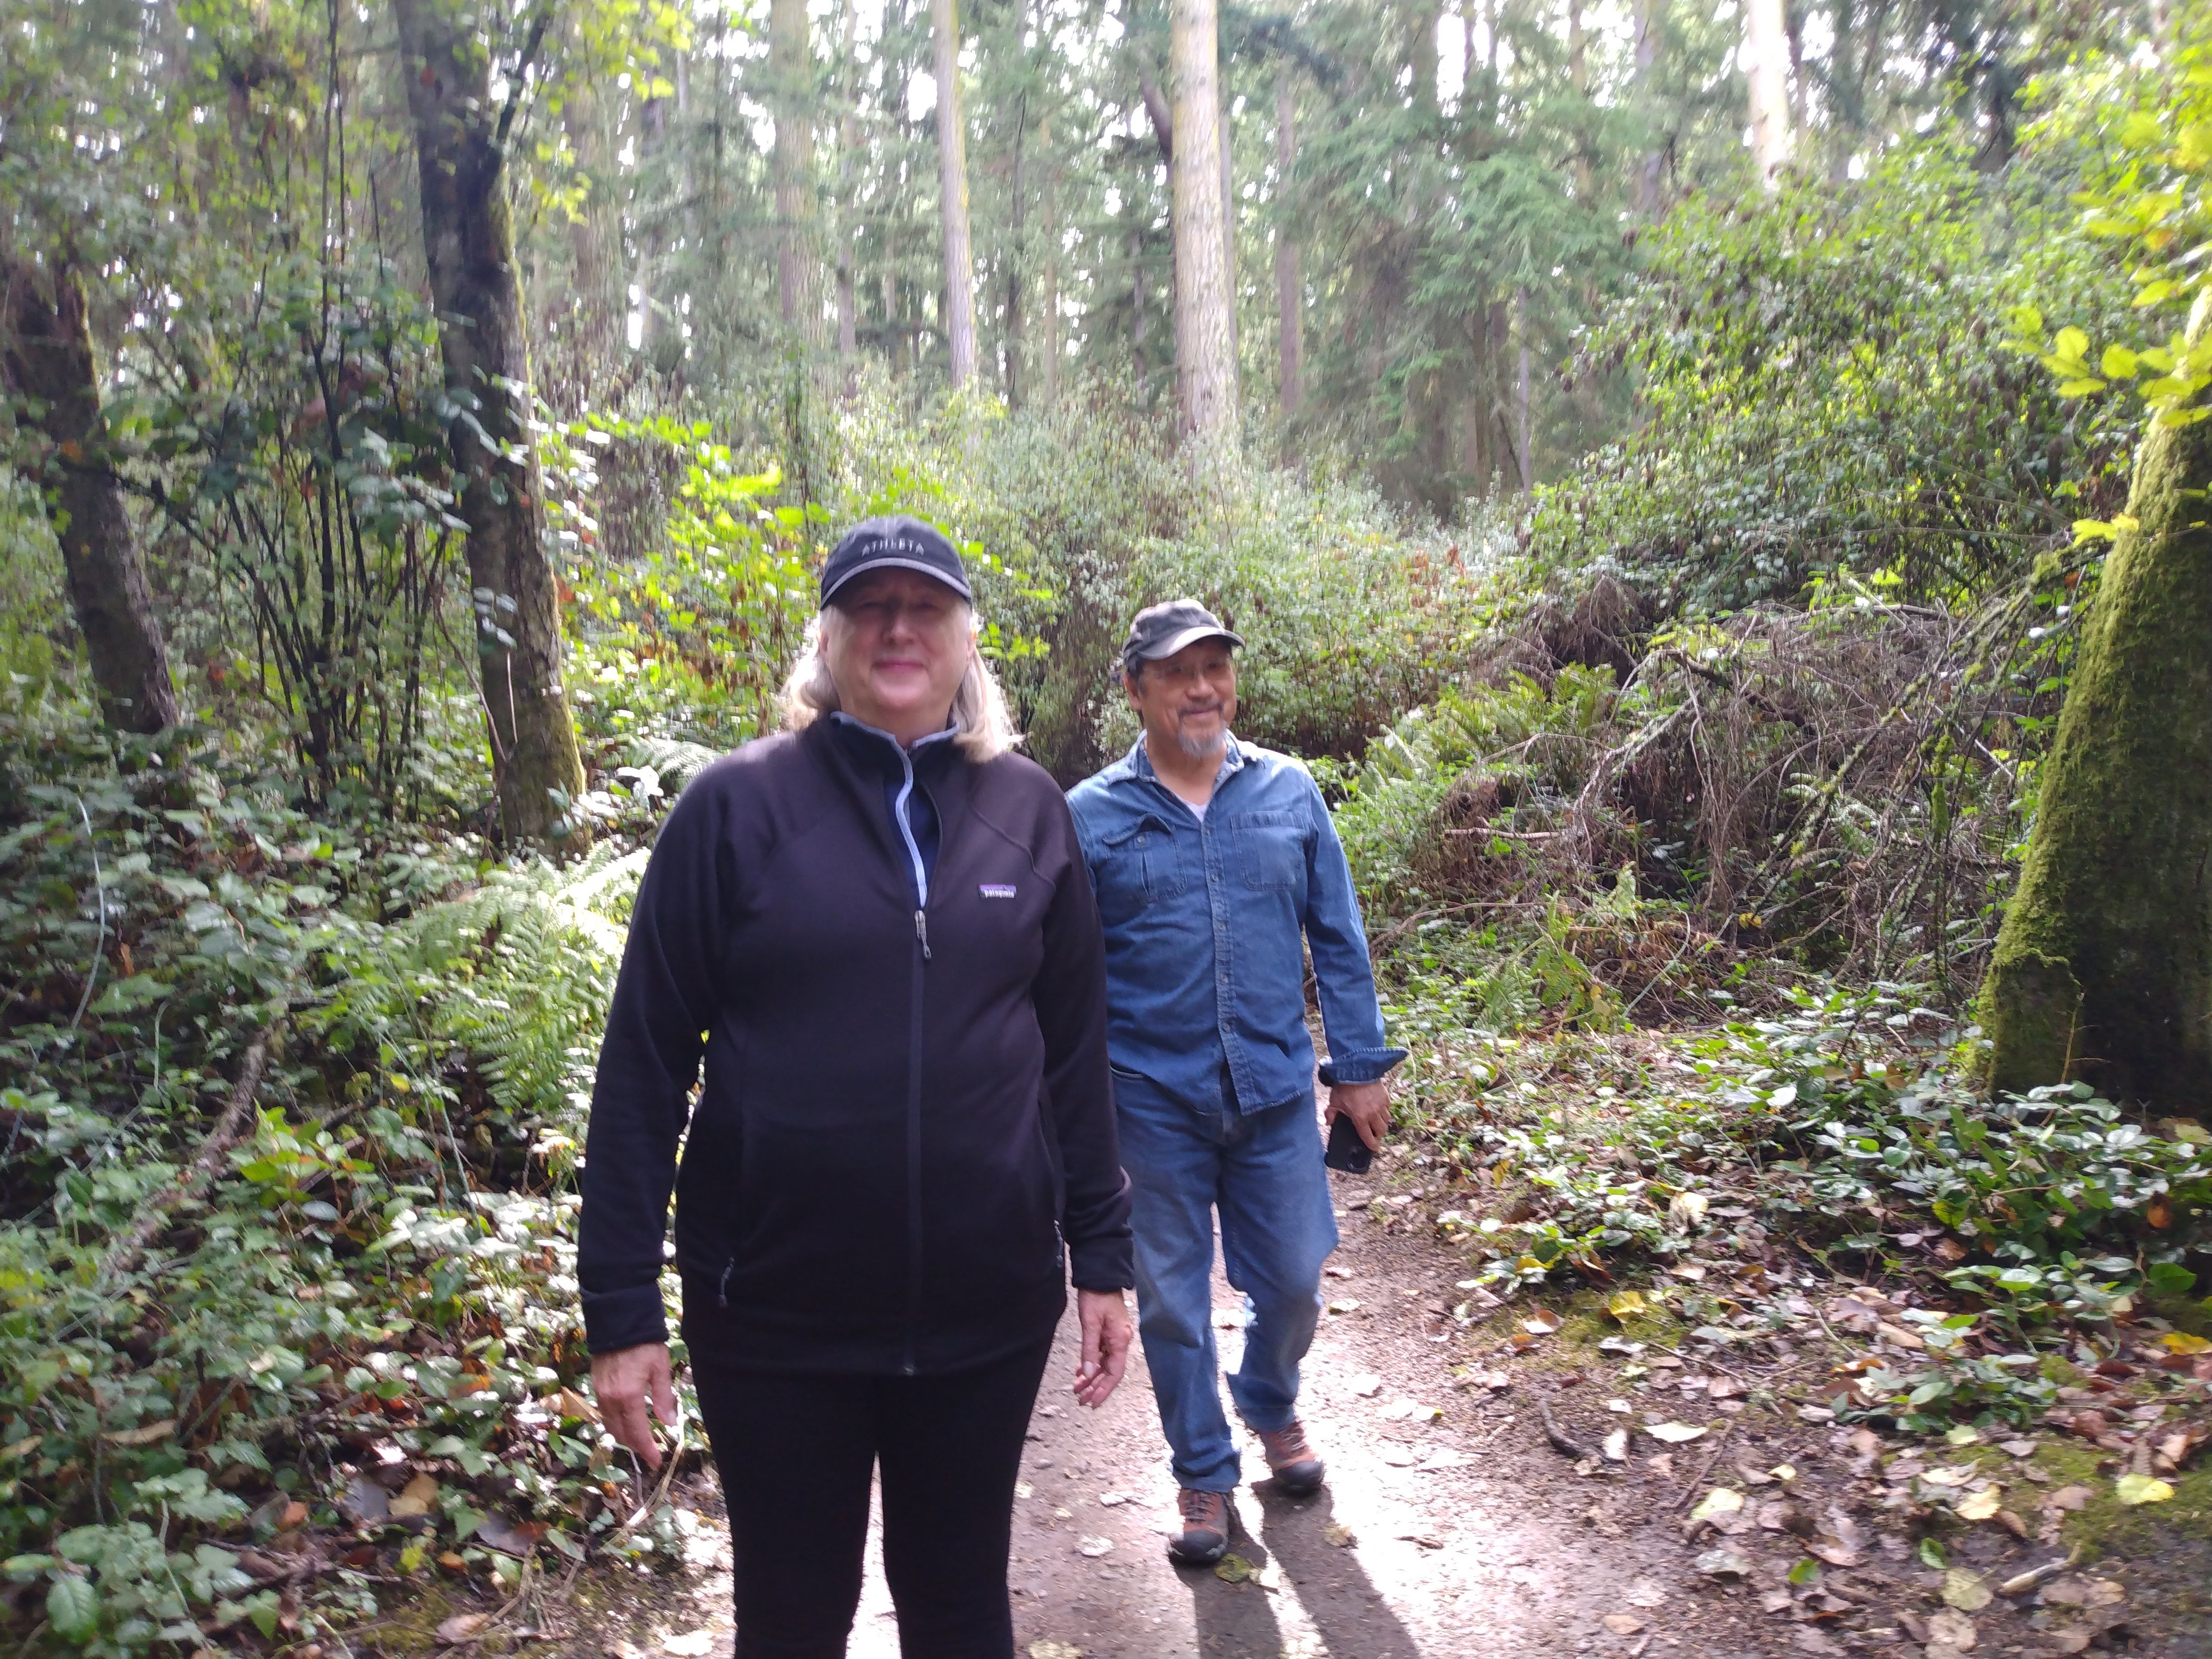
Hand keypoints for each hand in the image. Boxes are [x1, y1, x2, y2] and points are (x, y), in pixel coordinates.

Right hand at [590, 1342, 676, 1469]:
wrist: (619, 1321)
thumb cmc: (645, 1343)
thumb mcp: (660, 1368)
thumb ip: (663, 1398)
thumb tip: (668, 1423)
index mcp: (628, 1397)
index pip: (637, 1432)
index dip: (647, 1450)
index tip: (656, 1462)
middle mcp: (610, 1399)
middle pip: (621, 1433)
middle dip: (635, 1446)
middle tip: (650, 1452)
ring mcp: (600, 1393)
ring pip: (610, 1425)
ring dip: (624, 1436)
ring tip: (640, 1440)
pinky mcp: (596, 1386)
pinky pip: (604, 1413)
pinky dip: (615, 1423)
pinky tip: (626, 1421)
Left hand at [1071, 1288, 1132, 1408]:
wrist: (1099, 1276)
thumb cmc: (1096, 1297)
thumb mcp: (1090, 1324)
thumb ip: (1089, 1350)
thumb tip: (1087, 1374)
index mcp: (1121, 1340)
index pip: (1115, 1373)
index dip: (1104, 1390)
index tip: (1092, 1402)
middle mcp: (1121, 1341)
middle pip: (1110, 1371)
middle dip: (1096, 1387)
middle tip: (1081, 1400)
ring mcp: (1116, 1337)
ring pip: (1105, 1364)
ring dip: (1092, 1377)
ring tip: (1077, 1388)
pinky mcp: (1109, 1332)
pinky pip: (1102, 1354)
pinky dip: (1092, 1363)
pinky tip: (1081, 1371)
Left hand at [1325, 1079, 1391, 1151]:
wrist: (1357, 1070)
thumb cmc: (1344, 1087)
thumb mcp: (1334, 1101)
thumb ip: (1330, 1113)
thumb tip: (1328, 1122)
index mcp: (1360, 1118)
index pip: (1368, 1137)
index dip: (1372, 1145)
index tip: (1374, 1148)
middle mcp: (1373, 1114)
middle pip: (1381, 1130)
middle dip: (1378, 1134)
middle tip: (1374, 1134)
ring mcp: (1381, 1105)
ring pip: (1386, 1120)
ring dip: (1382, 1123)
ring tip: (1376, 1121)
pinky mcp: (1386, 1097)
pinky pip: (1388, 1108)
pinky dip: (1384, 1111)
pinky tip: (1379, 1108)